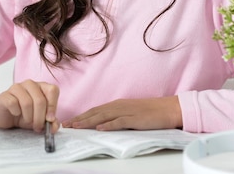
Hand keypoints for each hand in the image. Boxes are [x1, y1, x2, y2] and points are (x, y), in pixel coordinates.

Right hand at [0, 79, 59, 132]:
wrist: (7, 116)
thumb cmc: (26, 115)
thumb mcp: (40, 120)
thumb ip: (50, 122)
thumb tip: (54, 126)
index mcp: (42, 87)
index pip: (53, 90)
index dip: (53, 106)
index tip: (50, 119)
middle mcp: (30, 84)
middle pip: (40, 100)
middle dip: (40, 118)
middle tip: (37, 127)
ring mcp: (17, 87)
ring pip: (27, 103)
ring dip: (28, 117)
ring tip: (27, 121)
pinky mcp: (5, 94)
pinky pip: (13, 104)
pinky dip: (16, 113)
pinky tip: (15, 113)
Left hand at [62, 96, 182, 130]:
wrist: (168, 108)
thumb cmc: (150, 112)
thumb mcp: (129, 113)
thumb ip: (116, 117)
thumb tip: (101, 125)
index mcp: (116, 105)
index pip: (94, 110)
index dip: (80, 116)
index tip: (68, 122)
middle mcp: (118, 106)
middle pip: (95, 112)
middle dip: (79, 119)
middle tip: (65, 125)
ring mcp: (127, 111)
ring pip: (103, 116)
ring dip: (88, 121)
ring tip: (76, 126)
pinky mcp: (136, 118)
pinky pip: (120, 122)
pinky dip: (109, 124)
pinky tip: (100, 128)